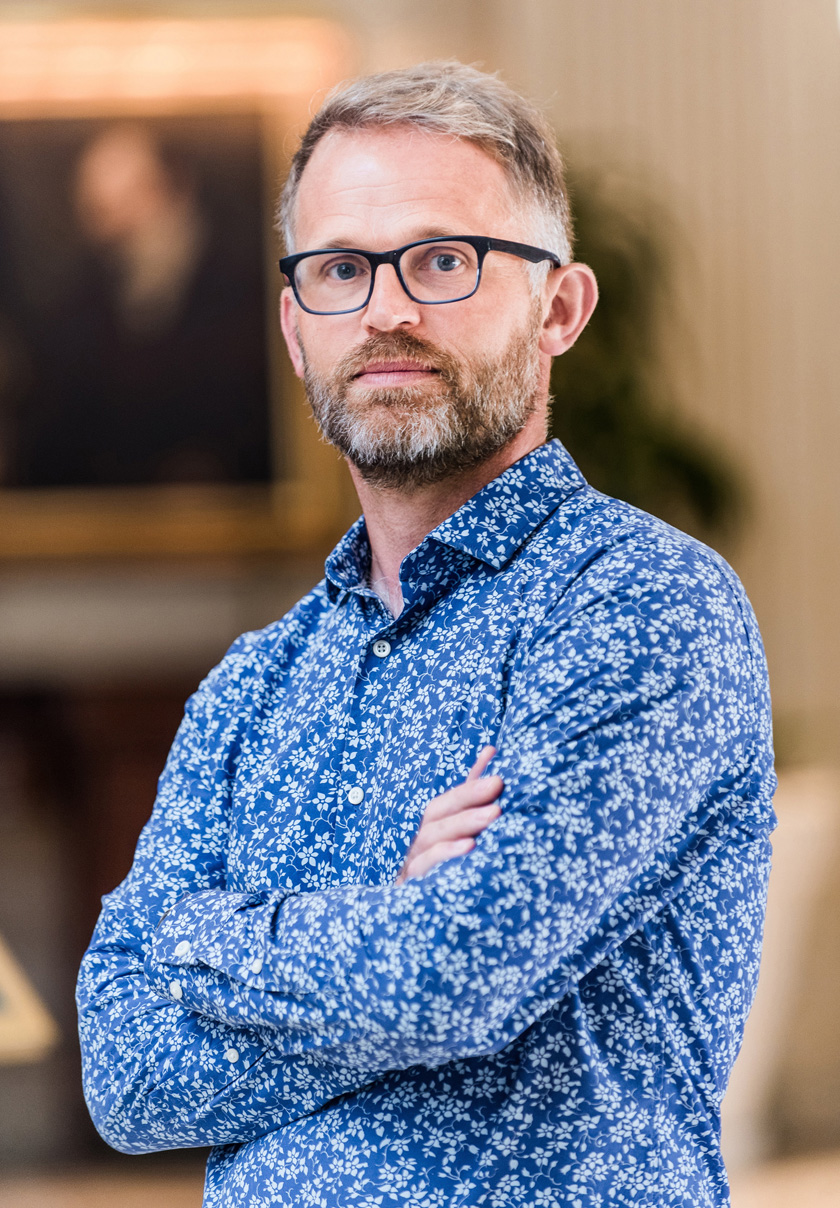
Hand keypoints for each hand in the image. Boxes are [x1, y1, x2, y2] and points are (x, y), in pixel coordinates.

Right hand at [396, 746, 502, 883]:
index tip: (496, 769)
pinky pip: (424, 867)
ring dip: (462, 823)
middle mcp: (419, 845)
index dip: (470, 784)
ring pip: (430, 837)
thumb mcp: (467, 835)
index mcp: (432, 832)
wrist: (437, 931)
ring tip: (494, 814)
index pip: (447, 802)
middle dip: (467, 798)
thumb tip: (491, 751)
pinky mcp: (411, 889)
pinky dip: (445, 854)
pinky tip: (470, 848)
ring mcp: (413, 866)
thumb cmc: (454, 877)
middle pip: (436, 814)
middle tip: (498, 784)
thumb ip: (475, 797)